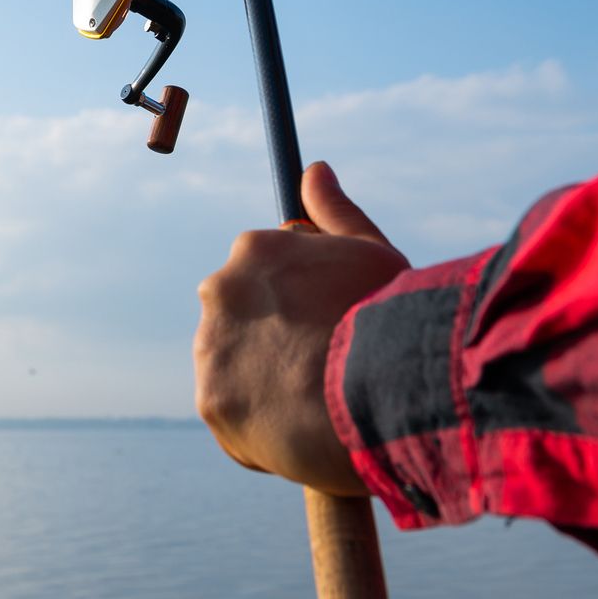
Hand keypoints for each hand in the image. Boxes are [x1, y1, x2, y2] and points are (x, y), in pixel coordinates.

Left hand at [193, 162, 408, 495]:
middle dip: (275, 339)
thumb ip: (335, 212)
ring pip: (233, 367)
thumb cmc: (387, 317)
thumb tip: (313, 171)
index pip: (265, 274)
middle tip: (323, 364)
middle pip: (242, 318)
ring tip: (316, 400)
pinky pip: (232, 417)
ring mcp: (210, 347)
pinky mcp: (210, 402)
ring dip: (264, 382)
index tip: (326, 324)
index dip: (300, 303)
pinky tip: (302, 427)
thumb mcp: (370, 252)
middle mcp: (219, 291)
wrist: (385, 391)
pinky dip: (260, 426)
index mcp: (253, 251)